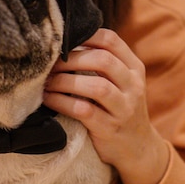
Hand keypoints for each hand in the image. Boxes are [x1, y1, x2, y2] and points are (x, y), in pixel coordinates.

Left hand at [42, 29, 169, 183]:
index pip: (111, 40)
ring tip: (48, 82)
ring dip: (65, 82)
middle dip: (72, 59)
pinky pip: (83, 111)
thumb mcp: (122, 82)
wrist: (136, 147)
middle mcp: (133, 86)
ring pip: (96, 86)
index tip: (63, 40)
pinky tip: (49, 99)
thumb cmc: (119, 108)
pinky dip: (62, 102)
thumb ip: (104, 63)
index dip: (84, 35)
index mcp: (134, 68)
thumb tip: (66, 41)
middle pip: (103, 60)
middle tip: (51, 64)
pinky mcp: (110, 128)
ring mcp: (124, 108)